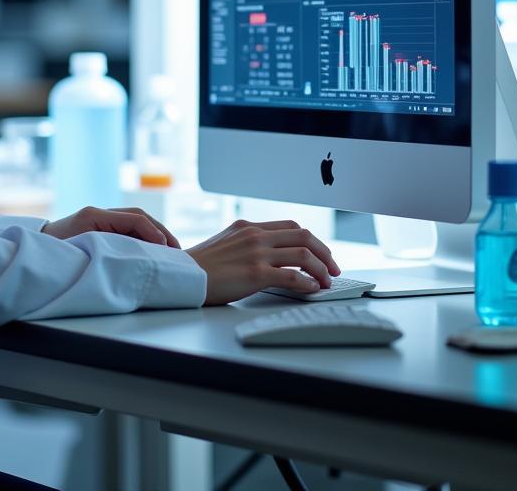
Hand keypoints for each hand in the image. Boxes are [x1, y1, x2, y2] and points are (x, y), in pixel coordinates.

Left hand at [42, 206, 180, 248]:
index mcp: (94, 216)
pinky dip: (144, 236)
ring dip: (155, 233)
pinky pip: (128, 227)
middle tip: (177, 250)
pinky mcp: (101, 226)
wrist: (31, 249)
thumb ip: (102, 252)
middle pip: (139, 216)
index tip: (166, 248)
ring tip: (171, 251)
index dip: (153, 232)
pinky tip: (153, 250)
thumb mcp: (77, 253)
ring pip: (136, 220)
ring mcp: (100, 218)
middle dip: (160, 231)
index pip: (133, 218)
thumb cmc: (51, 254)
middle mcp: (99, 213)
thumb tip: (132, 260)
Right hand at [185, 219, 340, 305]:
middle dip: (325, 253)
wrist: (184, 276)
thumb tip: (274, 256)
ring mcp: (256, 253)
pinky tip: (311, 289)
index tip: (321, 254)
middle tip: (333, 268)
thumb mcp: (227, 242)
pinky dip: (308, 283)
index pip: (291, 226)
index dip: (312, 240)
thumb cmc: (202, 266)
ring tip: (326, 282)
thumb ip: (249, 243)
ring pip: (304, 254)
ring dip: (321, 270)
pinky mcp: (255, 274)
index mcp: (249, 226)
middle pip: (304, 236)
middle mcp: (255, 235)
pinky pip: (292, 276)